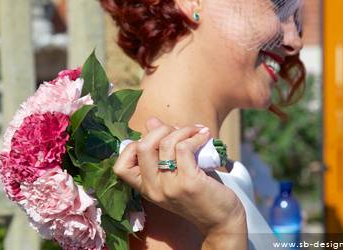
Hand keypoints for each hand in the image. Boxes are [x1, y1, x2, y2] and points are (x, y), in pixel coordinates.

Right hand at [113, 116, 245, 235]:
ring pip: (166, 143)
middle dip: (161, 130)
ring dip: (184, 130)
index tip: (158, 139)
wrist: (221, 221)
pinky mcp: (189, 183)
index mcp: (146, 188)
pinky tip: (204, 136)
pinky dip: (195, 136)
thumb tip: (151, 121)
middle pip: (142, 147)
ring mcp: (170, 187)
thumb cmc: (200, 193)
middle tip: (179, 130)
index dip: (136, 145)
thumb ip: (162, 148)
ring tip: (197, 131)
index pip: (121, 166)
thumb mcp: (176, 171)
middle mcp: (154, 189)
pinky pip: (184, 148)